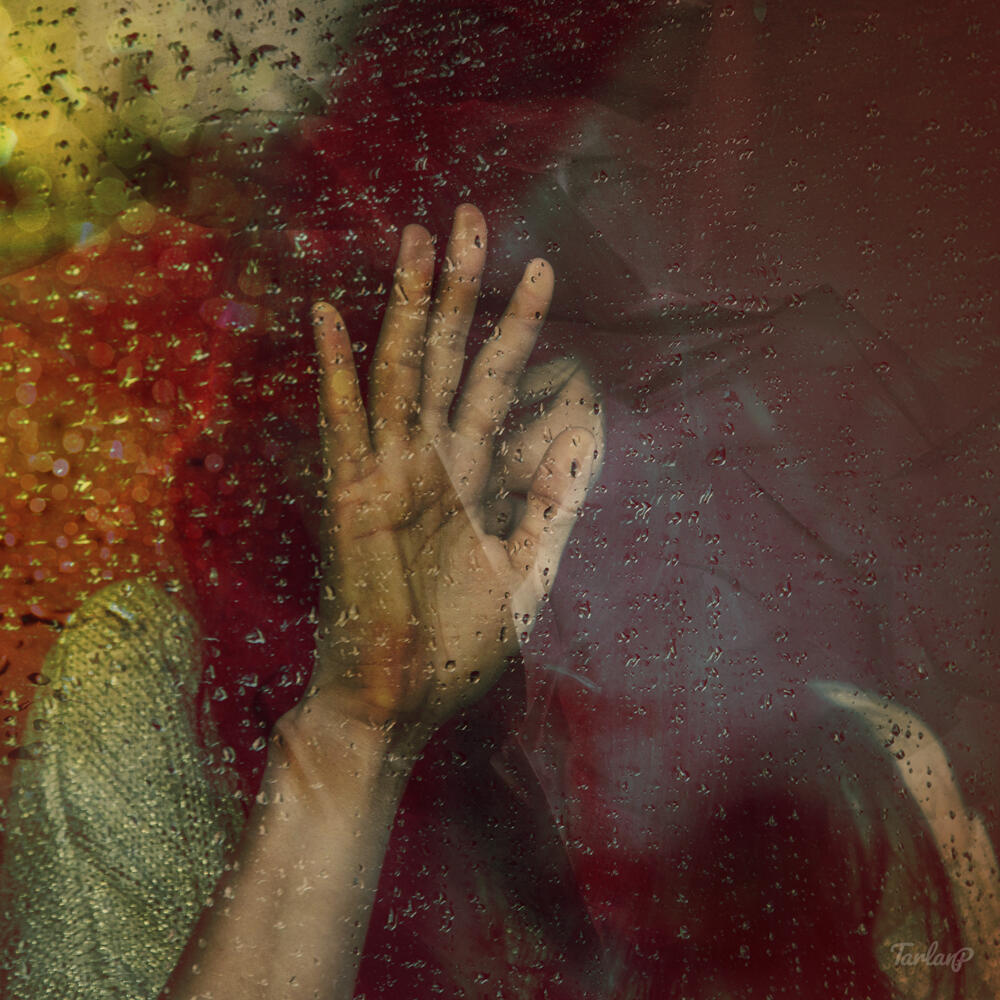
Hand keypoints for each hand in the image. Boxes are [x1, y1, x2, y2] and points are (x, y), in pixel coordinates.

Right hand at [301, 205, 598, 745]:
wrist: (397, 704)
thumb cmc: (453, 648)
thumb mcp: (522, 575)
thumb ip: (549, 508)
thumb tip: (581, 439)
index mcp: (466, 479)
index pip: (493, 384)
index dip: (518, 329)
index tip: (544, 271)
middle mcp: (425, 463)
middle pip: (445, 356)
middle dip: (461, 289)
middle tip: (474, 215)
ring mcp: (386, 473)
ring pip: (400, 371)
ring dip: (408, 304)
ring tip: (422, 236)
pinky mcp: (351, 497)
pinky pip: (343, 423)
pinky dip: (335, 370)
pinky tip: (330, 314)